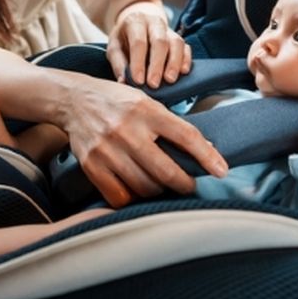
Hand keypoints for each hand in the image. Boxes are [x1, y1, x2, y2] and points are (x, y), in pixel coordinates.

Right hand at [59, 75, 227, 206]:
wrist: (75, 100)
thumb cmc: (118, 102)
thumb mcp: (147, 102)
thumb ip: (172, 125)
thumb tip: (207, 151)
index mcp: (146, 111)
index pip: (186, 136)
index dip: (207, 156)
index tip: (222, 171)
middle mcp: (127, 131)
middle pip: (166, 171)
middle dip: (185, 184)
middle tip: (190, 185)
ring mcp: (108, 150)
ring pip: (145, 186)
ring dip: (160, 191)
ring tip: (162, 185)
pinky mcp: (92, 166)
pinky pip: (120, 196)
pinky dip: (134, 198)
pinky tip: (138, 189)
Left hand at [106, 0, 191, 87]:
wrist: (139, 20)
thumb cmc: (125, 36)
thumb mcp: (115, 46)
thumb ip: (118, 63)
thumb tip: (124, 82)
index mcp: (135, 22)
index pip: (138, 42)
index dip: (139, 62)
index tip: (138, 80)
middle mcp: (154, 22)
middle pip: (160, 41)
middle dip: (157, 64)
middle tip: (153, 84)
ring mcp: (169, 30)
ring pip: (176, 43)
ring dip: (174, 63)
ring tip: (170, 80)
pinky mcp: (179, 38)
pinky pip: (186, 47)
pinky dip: (186, 60)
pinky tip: (183, 72)